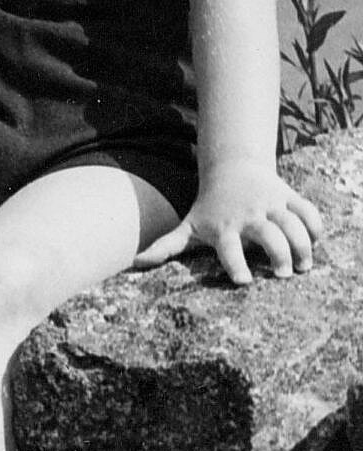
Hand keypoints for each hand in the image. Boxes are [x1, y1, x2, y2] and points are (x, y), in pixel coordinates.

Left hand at [134, 161, 323, 284]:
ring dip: (302, 245)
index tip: (244, 281)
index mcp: (224, 228)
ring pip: (292, 224)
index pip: (229, 248)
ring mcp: (271, 205)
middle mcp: (248, 216)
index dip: (235, 264)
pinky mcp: (288, 197)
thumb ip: (166, 247)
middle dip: (279, 255)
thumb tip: (133, 264)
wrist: (231, 169)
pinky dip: (315, 226)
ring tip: (303, 267)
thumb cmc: (209, 207)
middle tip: (282, 275)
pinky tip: (316, 241)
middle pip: (269, 235)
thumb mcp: (188, 225)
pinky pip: (308, 211)